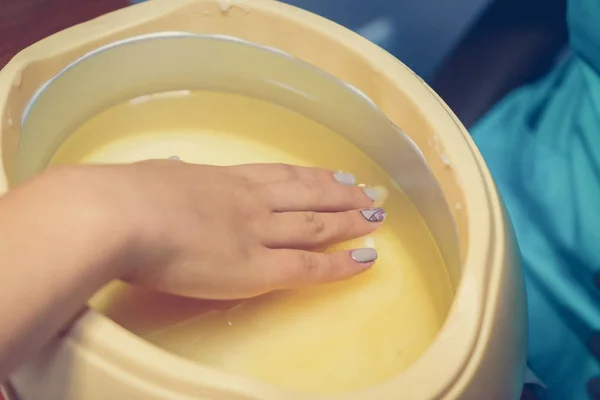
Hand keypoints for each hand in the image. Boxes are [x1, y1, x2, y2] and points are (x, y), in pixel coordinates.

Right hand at [74, 160, 386, 299]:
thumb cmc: (128, 194)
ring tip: (376, 219)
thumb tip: (173, 169)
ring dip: (350, 222)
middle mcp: (252, 201)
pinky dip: (340, 264)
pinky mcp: (257, 268)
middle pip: (308, 196)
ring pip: (317, 226)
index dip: (313, 177)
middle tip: (370, 195)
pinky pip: (308, 267)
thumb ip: (174, 176)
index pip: (281, 175)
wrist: (122, 215)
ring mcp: (259, 233)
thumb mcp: (158, 175)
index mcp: (226, 179)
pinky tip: (365, 259)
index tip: (336, 176)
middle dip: (342, 196)